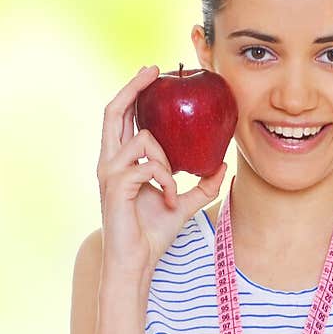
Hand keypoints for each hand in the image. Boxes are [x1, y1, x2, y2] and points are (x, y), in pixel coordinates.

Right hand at [97, 64, 226, 278]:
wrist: (136, 262)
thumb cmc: (152, 234)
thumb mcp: (184, 205)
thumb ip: (201, 185)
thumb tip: (223, 165)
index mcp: (120, 160)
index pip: (121, 117)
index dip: (134, 92)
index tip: (154, 74)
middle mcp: (109, 161)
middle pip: (114, 111)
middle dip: (133, 87)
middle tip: (154, 71)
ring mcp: (109, 172)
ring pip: (143, 140)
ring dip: (166, 160)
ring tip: (173, 186)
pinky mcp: (115, 186)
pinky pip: (148, 167)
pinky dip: (166, 181)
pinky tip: (170, 199)